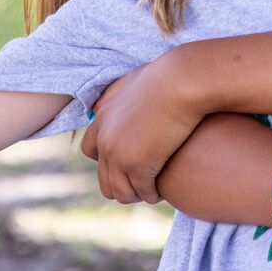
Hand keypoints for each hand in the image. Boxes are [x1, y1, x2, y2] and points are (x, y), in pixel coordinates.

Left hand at [78, 54, 202, 203]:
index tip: (127, 160)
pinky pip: (142, 192)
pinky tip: (162, 191)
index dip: (107, 159)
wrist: (182, 81)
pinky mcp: (138, 166)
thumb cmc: (167, 75)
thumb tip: (104, 102)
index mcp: (103, 119)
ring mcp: (119, 155)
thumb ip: (115, 92)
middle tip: (142, 182)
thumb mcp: (133, 79)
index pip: (90, 150)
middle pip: (104, 179)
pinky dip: (151, 195)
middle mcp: (105, 140)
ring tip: (152, 191)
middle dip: (122, 184)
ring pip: (120, 192)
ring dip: (136, 194)